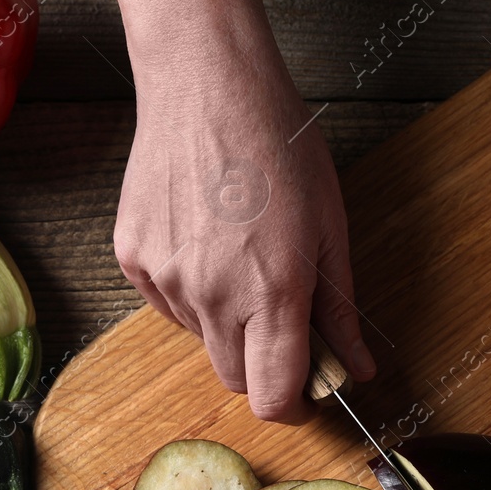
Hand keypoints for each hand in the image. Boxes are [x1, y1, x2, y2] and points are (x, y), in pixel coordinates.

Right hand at [109, 0, 374, 422]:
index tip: (305, 391)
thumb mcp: (330, 228)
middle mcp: (213, 295)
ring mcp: (166, 278)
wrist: (208, 84)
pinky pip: (168, 304)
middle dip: (263, 366)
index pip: (271, 397)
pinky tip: (208, 241)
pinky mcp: (133, 258)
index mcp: (273, 291)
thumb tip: (357, 368)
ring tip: (244, 258)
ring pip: (201, 340)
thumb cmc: (279, 145)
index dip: (292, 405)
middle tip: (283, 320)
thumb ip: (340, 309)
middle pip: (234, 378)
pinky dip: (192, 292)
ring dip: (227, 323)